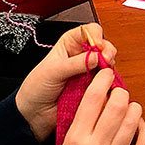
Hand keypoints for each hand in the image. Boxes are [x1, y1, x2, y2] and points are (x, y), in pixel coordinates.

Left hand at [15, 24, 116, 141]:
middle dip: (107, 51)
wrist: (35, 113)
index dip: (96, 36)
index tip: (97, 47)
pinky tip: (105, 85)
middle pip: (104, 46)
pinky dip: (109, 83)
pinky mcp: (93, 87)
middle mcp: (82, 56)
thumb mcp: (53, 71)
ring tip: (104, 74)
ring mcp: (89, 72)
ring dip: (109, 68)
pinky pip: (107, 82)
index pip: (89, 31)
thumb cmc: (37, 87)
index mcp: (69, 44)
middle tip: (106, 60)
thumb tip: (96, 57)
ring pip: (108, 64)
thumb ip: (74, 63)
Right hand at [47, 66, 144, 144]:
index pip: (93, 98)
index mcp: (76, 138)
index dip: (103, 80)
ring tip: (130, 108)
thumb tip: (100, 97)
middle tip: (120, 93)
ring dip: (134, 109)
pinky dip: (144, 130)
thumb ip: (81, 123)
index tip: (107, 74)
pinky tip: (139, 127)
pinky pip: (144, 144)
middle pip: (117, 105)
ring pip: (133, 120)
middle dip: (121, 93)